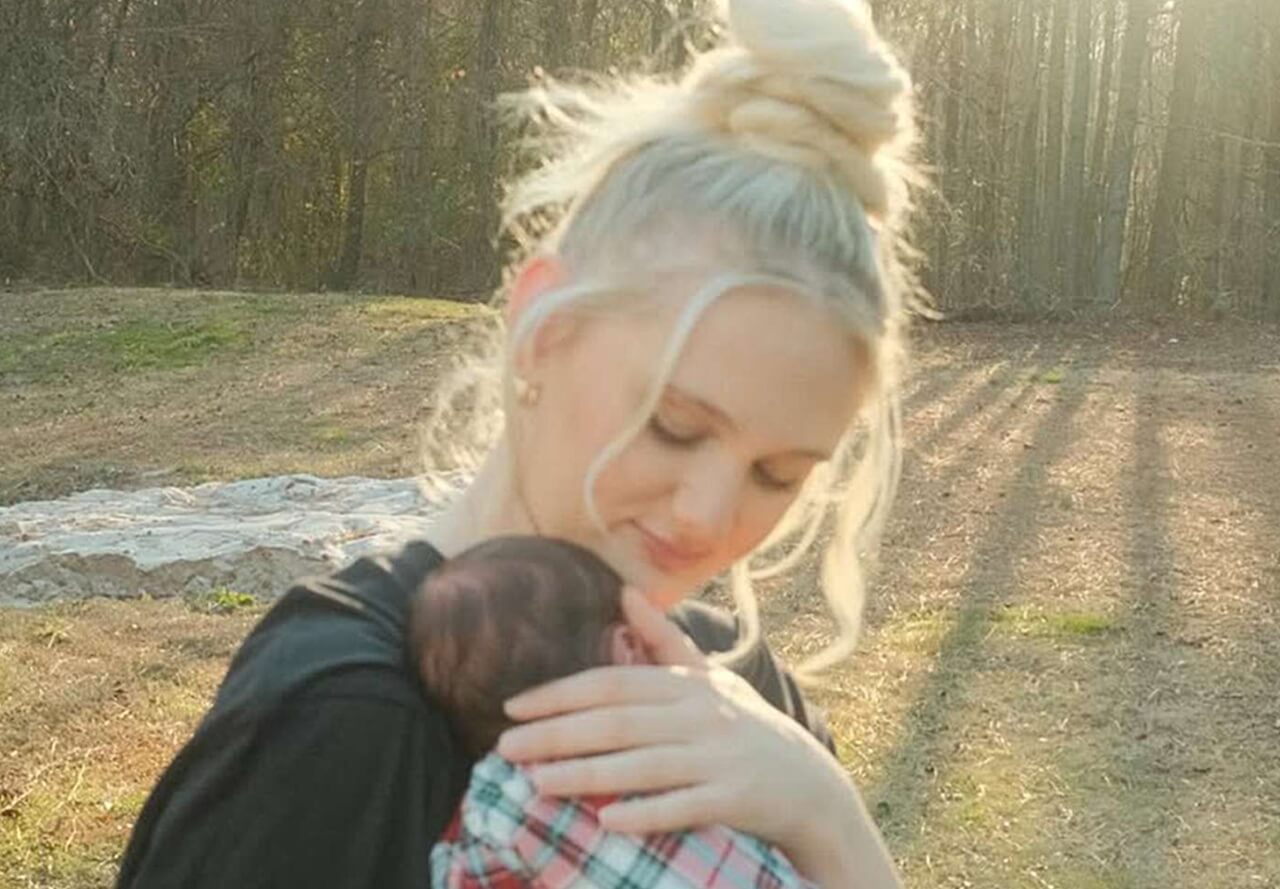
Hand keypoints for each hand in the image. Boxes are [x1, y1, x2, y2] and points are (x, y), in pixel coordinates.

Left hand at [495, 589, 880, 875]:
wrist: (810, 786)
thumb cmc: (747, 730)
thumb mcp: (709, 680)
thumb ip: (665, 640)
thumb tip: (625, 591)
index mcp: (687, 686)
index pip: (612, 684)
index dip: (561, 693)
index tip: (513, 707)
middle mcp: (700, 716)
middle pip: (617, 723)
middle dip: (557, 735)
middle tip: (504, 749)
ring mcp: (718, 757)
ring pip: (642, 765)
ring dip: (587, 775)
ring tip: (537, 784)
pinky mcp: (735, 798)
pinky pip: (684, 805)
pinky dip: (646, 813)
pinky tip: (608, 822)